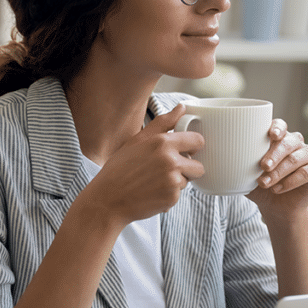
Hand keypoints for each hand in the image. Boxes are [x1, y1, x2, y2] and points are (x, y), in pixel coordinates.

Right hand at [82, 104, 203, 226]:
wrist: (108, 200)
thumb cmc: (119, 169)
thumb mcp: (137, 140)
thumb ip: (163, 123)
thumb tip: (181, 108)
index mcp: (163, 143)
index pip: (198, 141)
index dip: (194, 146)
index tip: (187, 150)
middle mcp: (171, 161)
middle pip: (199, 166)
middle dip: (188, 168)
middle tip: (168, 169)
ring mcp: (172, 181)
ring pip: (188, 181)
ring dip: (176, 182)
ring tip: (155, 181)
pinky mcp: (171, 198)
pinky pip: (179, 194)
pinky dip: (168, 194)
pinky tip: (152, 192)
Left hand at [246, 119, 307, 220]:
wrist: (276, 208)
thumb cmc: (259, 186)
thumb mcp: (245, 174)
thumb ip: (237, 162)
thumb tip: (217, 154)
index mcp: (279, 137)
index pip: (280, 125)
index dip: (277, 128)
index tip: (270, 136)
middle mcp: (296, 142)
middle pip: (288, 142)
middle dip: (274, 155)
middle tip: (263, 167)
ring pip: (296, 158)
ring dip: (280, 171)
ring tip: (266, 184)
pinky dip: (292, 181)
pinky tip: (278, 189)